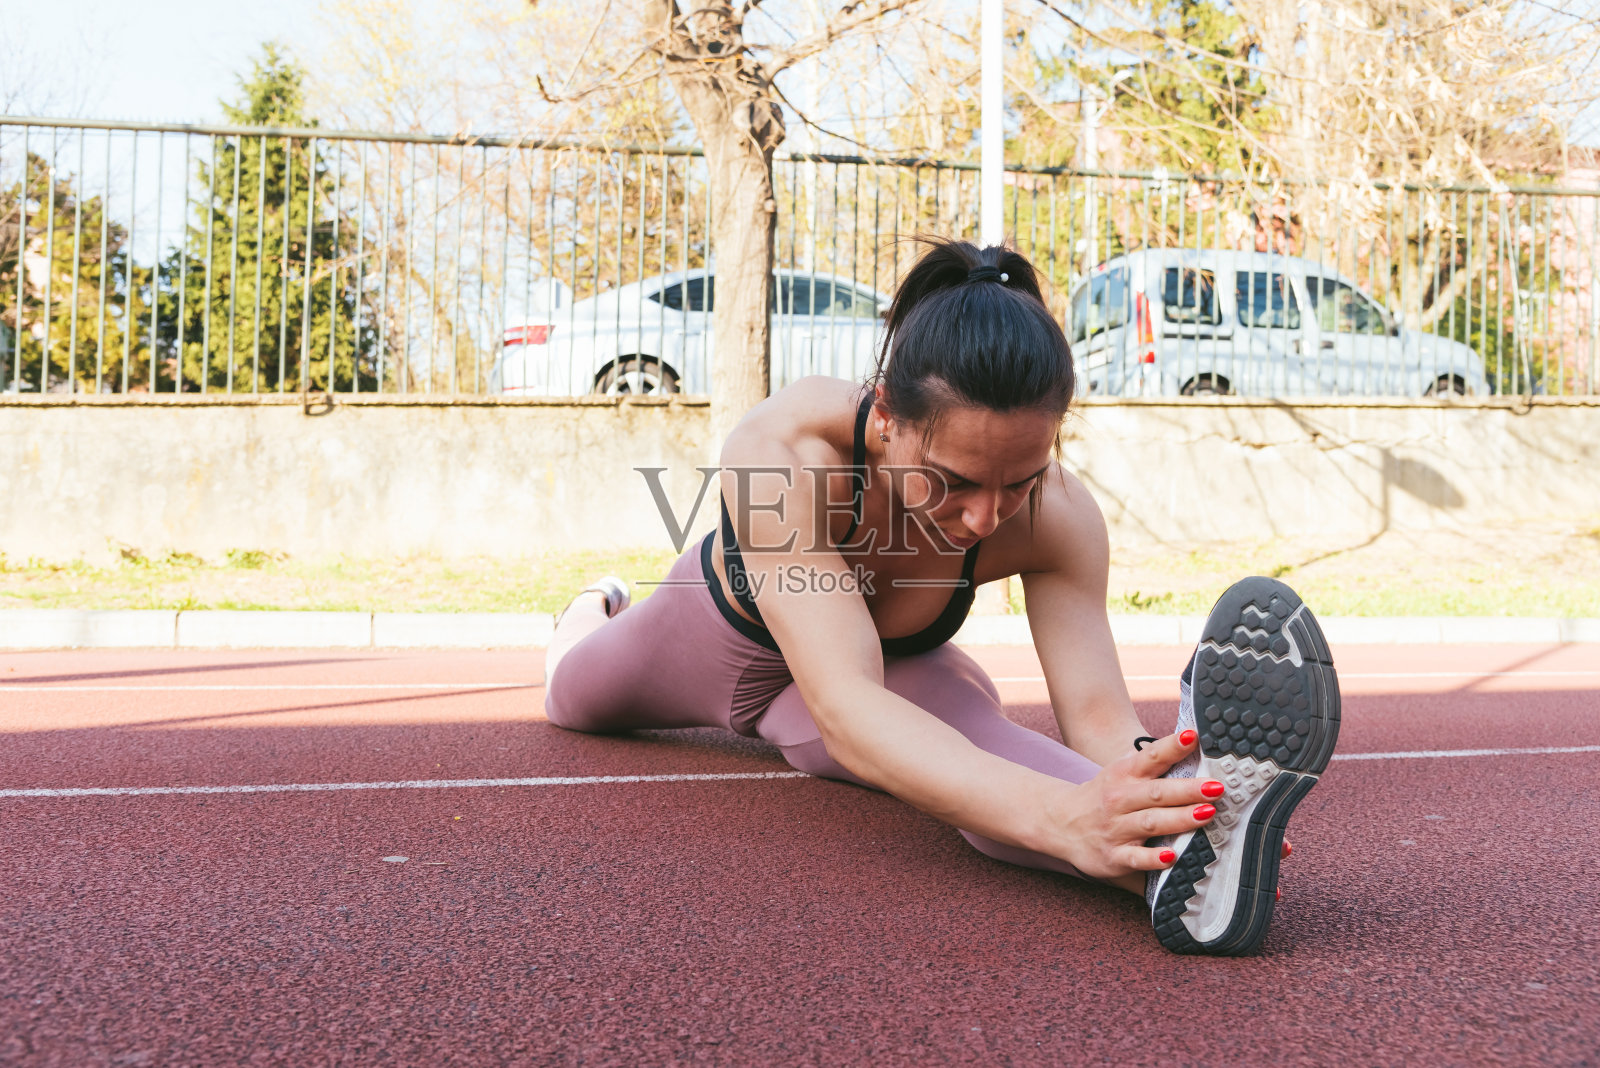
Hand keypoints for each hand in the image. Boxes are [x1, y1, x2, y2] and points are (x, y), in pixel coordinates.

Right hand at [1050, 729, 1221, 880]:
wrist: (1060, 822)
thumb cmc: (1103, 796)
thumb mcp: (1121, 773)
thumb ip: (1152, 764)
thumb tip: (1194, 747)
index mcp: (1124, 775)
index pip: (1150, 757)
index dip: (1172, 746)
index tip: (1193, 736)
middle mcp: (1120, 799)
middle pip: (1157, 792)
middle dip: (1188, 789)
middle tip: (1217, 787)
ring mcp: (1116, 828)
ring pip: (1151, 823)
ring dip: (1180, 818)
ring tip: (1207, 814)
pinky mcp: (1113, 856)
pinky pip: (1135, 858)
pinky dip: (1153, 859)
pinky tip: (1172, 857)